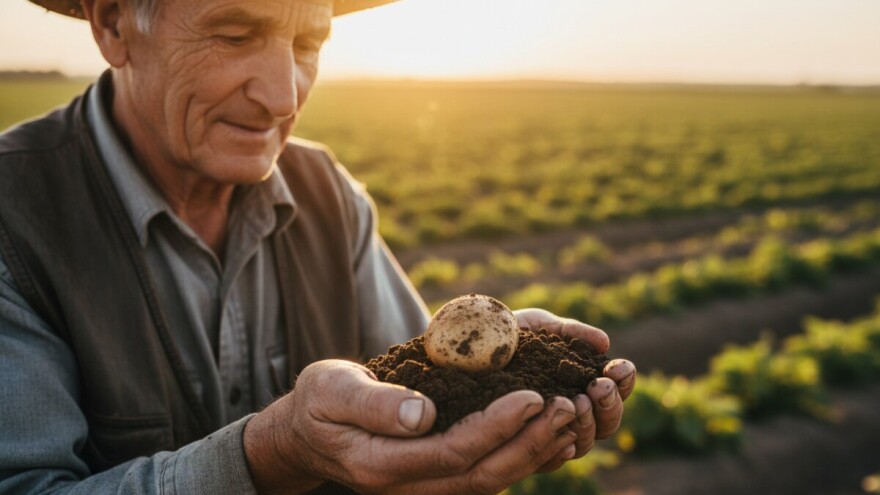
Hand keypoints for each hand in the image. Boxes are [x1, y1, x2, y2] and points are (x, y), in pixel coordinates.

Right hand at [243, 359, 580, 494]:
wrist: (307, 433)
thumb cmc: (319, 403)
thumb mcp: (332, 391)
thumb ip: (374, 404)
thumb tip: (423, 413)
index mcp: (383, 465)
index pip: (453, 452)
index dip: (497, 427)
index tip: (532, 395)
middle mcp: (409, 485)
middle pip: (482, 476)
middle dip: (529, 443)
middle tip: (566, 406)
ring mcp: (425, 486)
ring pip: (490, 481)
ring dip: (533, 452)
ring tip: (567, 416)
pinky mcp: (437, 476)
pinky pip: (485, 473)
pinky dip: (520, 455)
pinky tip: (545, 430)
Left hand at [514, 308, 636, 470]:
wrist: (471, 347)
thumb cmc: (512, 336)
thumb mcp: (542, 327)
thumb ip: (572, 333)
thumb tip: (604, 342)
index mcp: (583, 384)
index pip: (616, 390)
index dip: (624, 381)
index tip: (618, 366)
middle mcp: (572, 412)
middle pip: (607, 423)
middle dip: (610, 404)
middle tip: (598, 386)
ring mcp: (550, 432)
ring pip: (584, 442)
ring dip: (587, 423)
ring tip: (577, 402)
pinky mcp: (523, 447)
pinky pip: (548, 459)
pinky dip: (558, 446)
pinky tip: (560, 432)